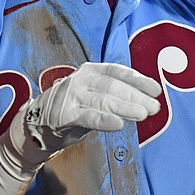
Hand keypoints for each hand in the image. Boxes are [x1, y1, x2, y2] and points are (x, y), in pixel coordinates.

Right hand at [9, 63, 161, 166]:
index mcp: (92, 70)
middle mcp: (81, 79)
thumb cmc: (75, 106)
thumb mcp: (95, 94)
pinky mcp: (63, 114)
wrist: (39, 123)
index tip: (156, 90)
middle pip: (113, 87)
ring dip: (125, 107)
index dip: (138, 80)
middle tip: (155, 107)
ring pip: (103, 101)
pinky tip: (119, 124)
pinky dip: (104, 119)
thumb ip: (116, 95)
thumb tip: (148, 100)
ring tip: (143, 114)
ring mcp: (71, 96)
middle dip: (136, 97)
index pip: (118, 72)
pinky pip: (87, 117)